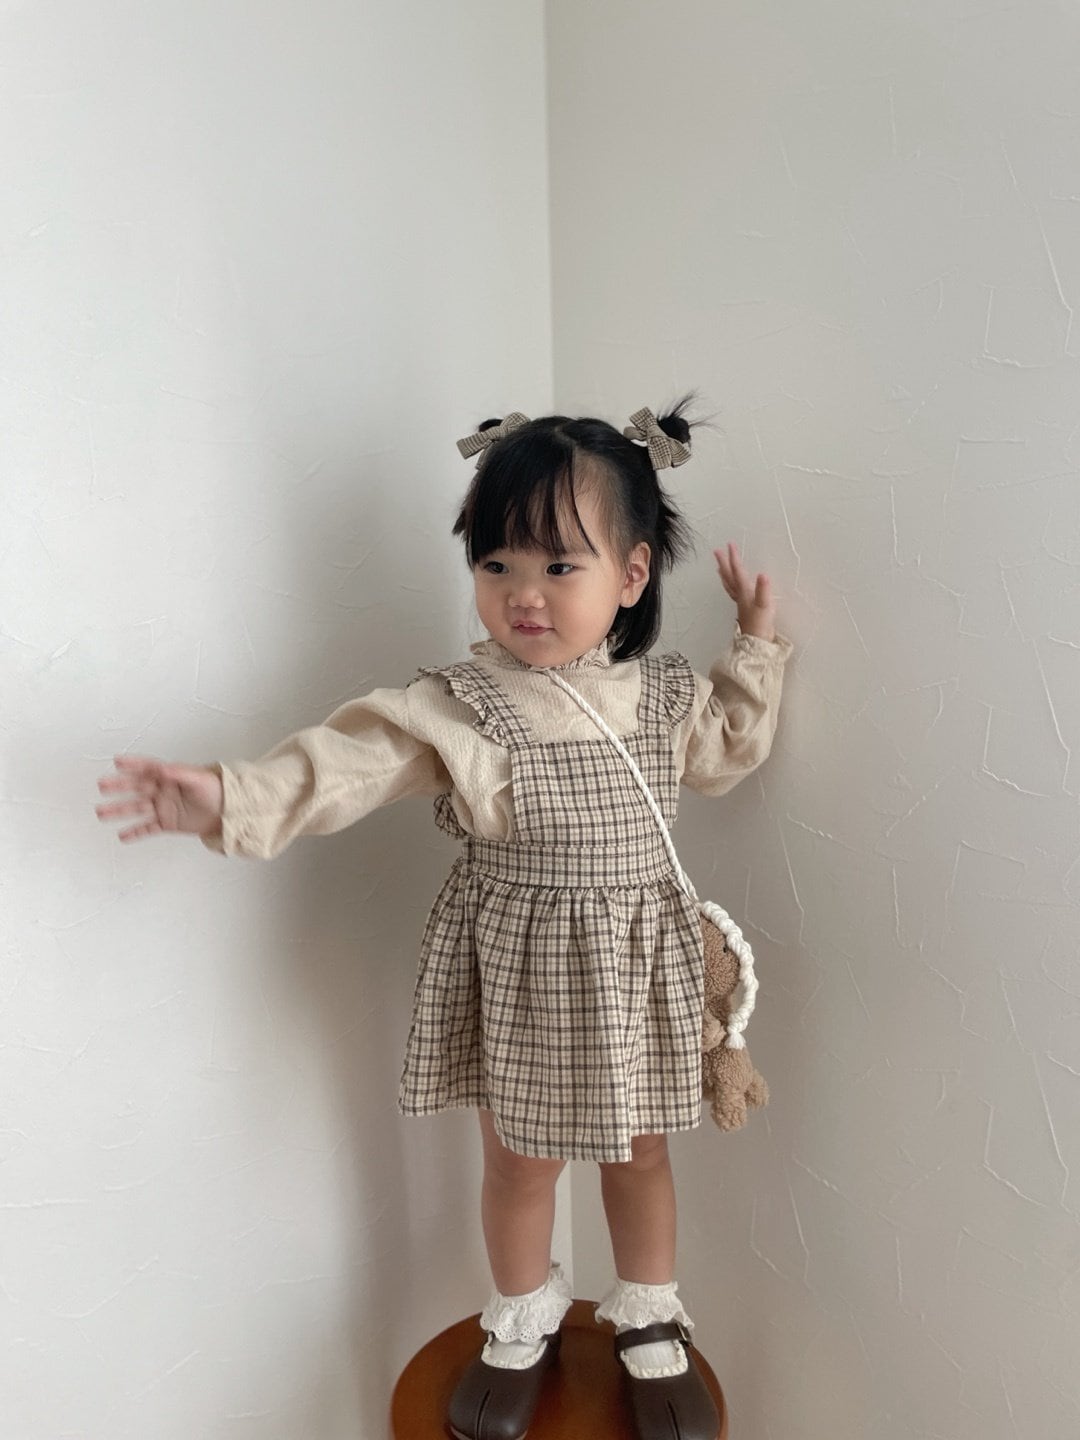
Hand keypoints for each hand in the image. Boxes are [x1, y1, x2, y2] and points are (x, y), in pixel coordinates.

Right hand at [96, 755, 223, 843]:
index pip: (147, 768)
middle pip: (136, 787)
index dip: (133, 764)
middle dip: (119, 786)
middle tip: (102, 786)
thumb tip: (162, 767)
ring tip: (101, 813)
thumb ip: (179, 773)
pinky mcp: (167, 823)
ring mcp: (163, 807)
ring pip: (137, 808)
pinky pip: (148, 828)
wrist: (228, 811)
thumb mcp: (199, 779)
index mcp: (170, 776)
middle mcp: (163, 791)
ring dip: (119, 810)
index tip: (117, 761)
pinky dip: (135, 833)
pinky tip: (122, 837)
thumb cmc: (216, 790)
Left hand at [714, 542, 776, 640]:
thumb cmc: (761, 624)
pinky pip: (733, 592)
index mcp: (744, 591)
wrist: (757, 641)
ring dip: (724, 573)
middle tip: (717, 551)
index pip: (738, 571)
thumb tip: (763, 574)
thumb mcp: (765, 605)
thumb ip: (764, 589)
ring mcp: (740, 601)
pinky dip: (730, 585)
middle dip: (723, 562)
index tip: (730, 544)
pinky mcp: (743, 607)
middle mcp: (739, 594)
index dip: (734, 557)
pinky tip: (733, 586)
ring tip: (719, 566)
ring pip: (729, 584)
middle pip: (729, 576)